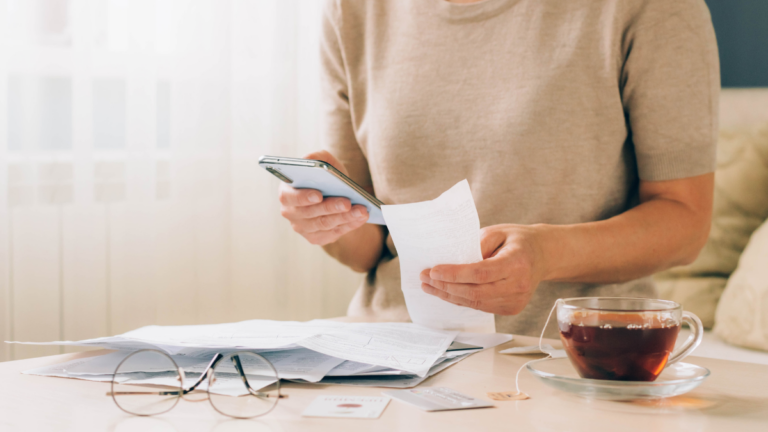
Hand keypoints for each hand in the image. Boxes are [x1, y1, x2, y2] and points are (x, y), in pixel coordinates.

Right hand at [278, 150, 368, 245]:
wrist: (335, 197)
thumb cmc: (326, 178)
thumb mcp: (324, 164)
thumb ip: (316, 157)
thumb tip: (309, 159)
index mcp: (287, 192)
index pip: (290, 197)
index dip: (303, 197)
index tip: (319, 195)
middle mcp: (291, 212)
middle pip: (310, 213)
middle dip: (331, 208)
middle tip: (347, 203)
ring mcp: (302, 228)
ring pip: (324, 224)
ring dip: (345, 218)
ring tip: (361, 210)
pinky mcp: (316, 238)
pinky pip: (334, 233)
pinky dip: (350, 225)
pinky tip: (361, 218)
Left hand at [419, 224, 546, 314]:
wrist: (544, 255)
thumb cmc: (518, 240)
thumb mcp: (498, 231)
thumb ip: (476, 245)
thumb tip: (452, 261)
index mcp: (517, 263)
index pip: (480, 273)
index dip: (454, 274)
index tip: (433, 270)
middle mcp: (518, 286)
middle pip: (475, 292)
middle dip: (445, 287)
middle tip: (424, 278)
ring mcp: (516, 301)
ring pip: (475, 303)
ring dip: (449, 296)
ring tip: (429, 286)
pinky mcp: (511, 309)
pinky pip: (480, 306)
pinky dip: (461, 300)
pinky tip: (445, 292)